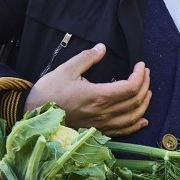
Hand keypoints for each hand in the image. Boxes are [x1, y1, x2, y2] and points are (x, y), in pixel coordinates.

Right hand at [24, 43, 151, 136]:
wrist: (32, 116)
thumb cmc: (48, 93)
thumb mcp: (65, 70)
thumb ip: (87, 58)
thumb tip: (102, 47)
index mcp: (98, 96)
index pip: (130, 87)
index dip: (140, 75)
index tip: (140, 65)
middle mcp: (103, 113)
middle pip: (135, 101)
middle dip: (145, 85)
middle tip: (145, 73)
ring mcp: (101, 125)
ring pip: (132, 117)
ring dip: (144, 104)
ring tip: (147, 91)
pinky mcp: (96, 132)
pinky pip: (122, 132)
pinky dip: (135, 125)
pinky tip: (142, 121)